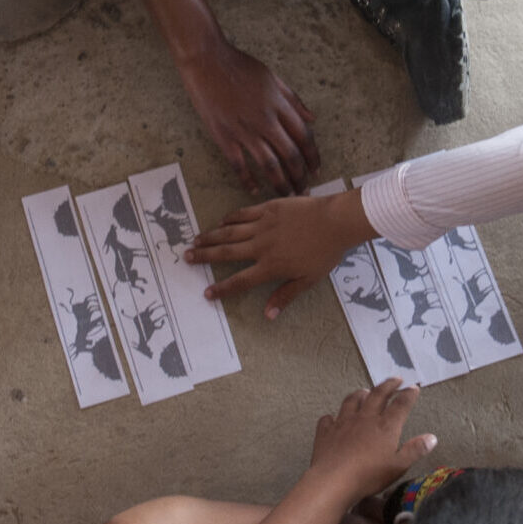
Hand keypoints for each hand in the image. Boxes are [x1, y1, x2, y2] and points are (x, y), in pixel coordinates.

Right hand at [177, 34, 319, 194]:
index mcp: (279, 105)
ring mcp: (244, 130)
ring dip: (280, 183)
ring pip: (268, 164)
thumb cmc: (239, 66)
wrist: (207, 62)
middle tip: (304, 190)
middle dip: (300, 176)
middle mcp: (265, 120)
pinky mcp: (224, 136)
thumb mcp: (272, 77)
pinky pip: (239, 164)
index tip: (316, 169)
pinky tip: (254, 189)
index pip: (303, 136)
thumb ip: (293, 99)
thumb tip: (312, 118)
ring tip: (286, 194)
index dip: (312, 156)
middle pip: (290, 155)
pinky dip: (247, 179)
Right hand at [188, 187, 373, 315]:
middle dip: (205, 256)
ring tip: (195, 240)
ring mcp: (263, 225)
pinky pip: (243, 214)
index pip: (240, 281)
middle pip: (226, 253)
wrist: (336, 221)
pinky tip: (221, 222)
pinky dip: (230, 219)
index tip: (207, 293)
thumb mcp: (308, 279)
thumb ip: (285, 296)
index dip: (222, 288)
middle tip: (186, 257)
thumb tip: (268, 315)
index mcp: (271, 266)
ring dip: (211, 236)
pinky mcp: (268, 209)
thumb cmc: (325, 253)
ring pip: (230, 232)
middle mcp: (261, 246)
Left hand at [309, 380, 435, 499]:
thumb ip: (415, 450)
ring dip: (360, 394)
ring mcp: (343, 422)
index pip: (400, 405)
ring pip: (352, 401)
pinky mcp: (326, 431)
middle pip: (378, 395)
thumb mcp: (399, 466)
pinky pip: (328, 419)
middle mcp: (365, 418)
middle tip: (396, 379)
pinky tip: (333, 418)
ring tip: (365, 391)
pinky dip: (332, 416)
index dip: (408, 395)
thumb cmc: (369, 475)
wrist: (333, 479)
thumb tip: (432, 437)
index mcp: (385, 426)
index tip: (414, 388)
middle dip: (388, 385)